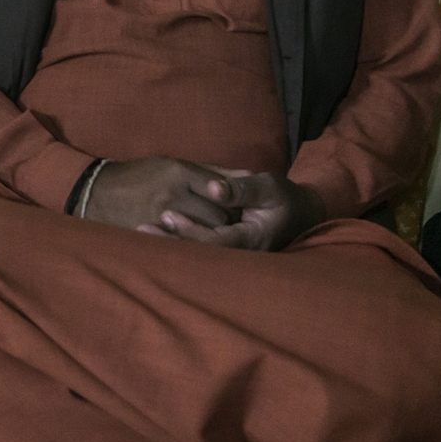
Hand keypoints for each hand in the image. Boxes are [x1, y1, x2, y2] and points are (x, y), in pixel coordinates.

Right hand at [83, 156, 242, 232]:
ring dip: (214, 237)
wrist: (96, 195)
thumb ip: (211, 171)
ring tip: (214, 235)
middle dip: (227, 221)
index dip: (233, 200)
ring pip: (205, 234)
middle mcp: (173, 195)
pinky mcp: (155, 236)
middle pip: (219, 216)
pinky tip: (197, 245)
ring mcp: (162, 218)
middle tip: (230, 223)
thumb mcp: (173, 164)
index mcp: (179, 173)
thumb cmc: (140, 176)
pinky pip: (186, 247)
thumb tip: (248, 175)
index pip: (222, 190)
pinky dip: (197, 247)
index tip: (238, 204)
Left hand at [157, 167, 325, 251]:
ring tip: (141, 231)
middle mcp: (240, 254)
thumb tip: (213, 189)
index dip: (190, 231)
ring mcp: (233, 255)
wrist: (299, 213)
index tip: (166, 216)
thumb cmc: (284, 197)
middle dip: (171, 242)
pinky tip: (157, 233)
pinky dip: (179, 242)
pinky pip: (201, 249)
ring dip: (170, 244)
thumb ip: (242, 189)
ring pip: (198, 254)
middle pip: (200, 253)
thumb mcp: (269, 186)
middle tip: (141, 227)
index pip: (215, 241)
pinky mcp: (226, 250)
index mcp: (251, 240)